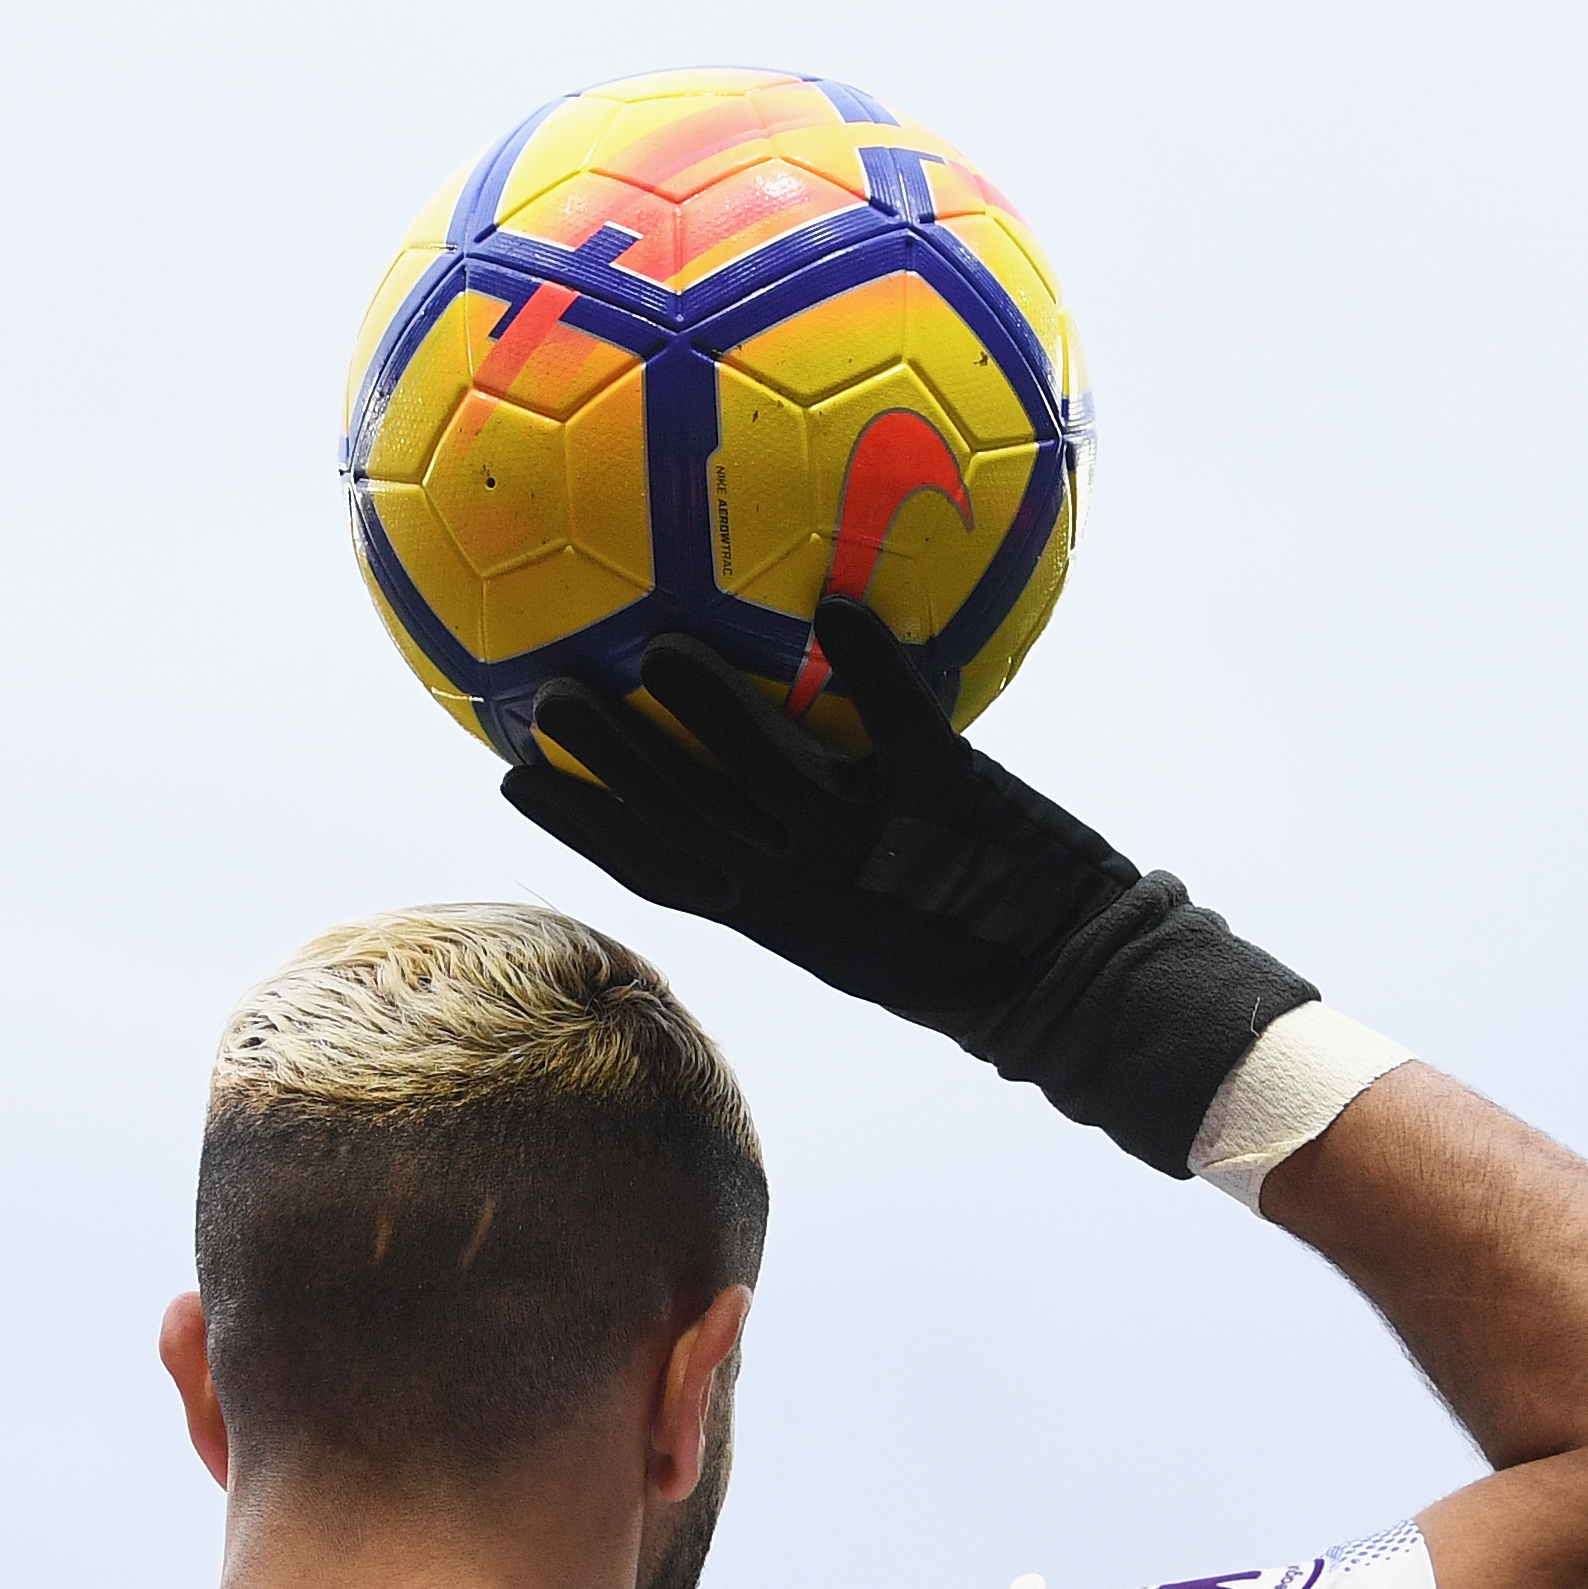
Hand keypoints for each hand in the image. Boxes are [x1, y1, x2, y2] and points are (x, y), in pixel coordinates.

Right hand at [504, 597, 1315, 1175]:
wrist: (1073, 986)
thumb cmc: (966, 953)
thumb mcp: (861, 924)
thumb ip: (804, 858)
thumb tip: (760, 781)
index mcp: (780, 916)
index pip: (655, 869)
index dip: (580, 826)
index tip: (514, 773)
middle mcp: (808, 880)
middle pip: (683, 814)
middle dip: (610, 760)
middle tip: (552, 698)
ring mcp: (870, 839)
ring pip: (764, 767)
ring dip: (705, 711)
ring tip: (655, 650)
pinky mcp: (943, 795)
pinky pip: (892, 714)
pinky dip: (862, 659)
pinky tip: (825, 603)